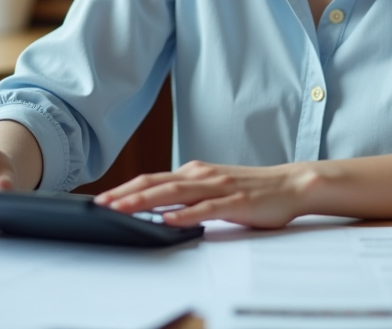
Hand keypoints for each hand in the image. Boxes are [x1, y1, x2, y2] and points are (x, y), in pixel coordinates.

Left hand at [94, 160, 316, 228]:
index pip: (152, 178)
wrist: (291, 184)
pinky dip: (184, 214)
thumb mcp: (214, 187)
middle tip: (101, 205)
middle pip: (157, 183)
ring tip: (123, 209)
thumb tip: (158, 206)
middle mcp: (203, 175)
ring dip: (146, 201)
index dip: (126, 188)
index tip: (103, 199)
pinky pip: (206, 209)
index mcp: (196, 172)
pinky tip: (168, 220)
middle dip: (126, 194)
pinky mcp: (235, 202)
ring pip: (175, 193)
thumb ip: (188, 193)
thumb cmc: (253, 189)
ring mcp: (218, 187)